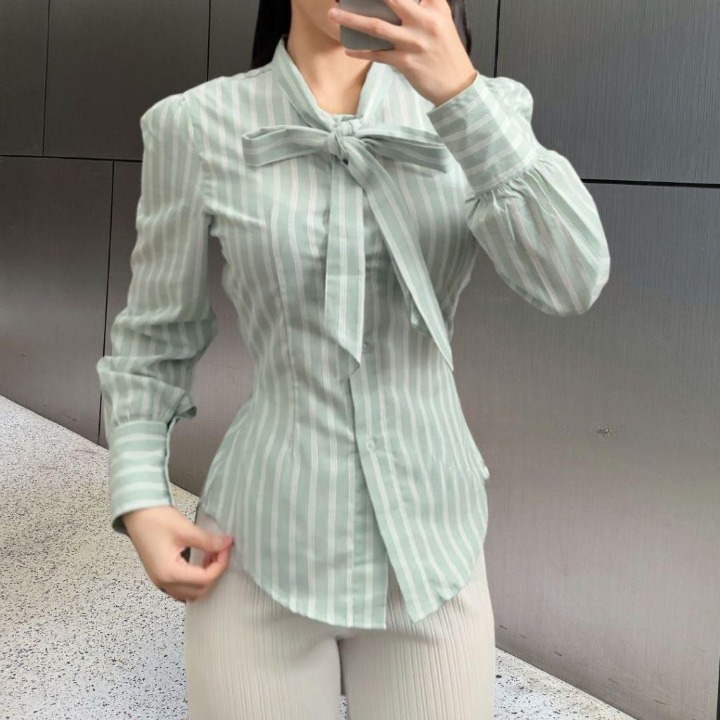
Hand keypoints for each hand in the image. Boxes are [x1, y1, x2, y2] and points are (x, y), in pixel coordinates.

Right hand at [122, 505, 233, 602]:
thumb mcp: (185, 529)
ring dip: (205, 578)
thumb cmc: (155, 519)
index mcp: (169, 573)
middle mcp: (164, 582)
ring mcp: (160, 581)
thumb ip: (207, 540)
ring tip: (211, 556)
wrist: (136, 514)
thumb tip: (226, 544)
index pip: (204, 579)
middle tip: (220, 552)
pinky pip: (182, 588)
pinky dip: (194, 579)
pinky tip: (200, 562)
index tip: (226, 548)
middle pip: (199, 591)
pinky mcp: (160, 575)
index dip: (220, 565)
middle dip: (214, 573)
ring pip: (190, 593)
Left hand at [327, 0, 477, 106]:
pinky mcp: (405, 62)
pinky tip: (348, 50)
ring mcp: (413, 42)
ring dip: (351, 19)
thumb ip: (425, 4)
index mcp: (434, 7)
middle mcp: (424, 21)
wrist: (456, 85)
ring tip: (333, 14)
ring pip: (376, 26)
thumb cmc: (446, 52)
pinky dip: (361, 52)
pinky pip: (378, 55)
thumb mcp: (441, 19)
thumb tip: (399, 2)